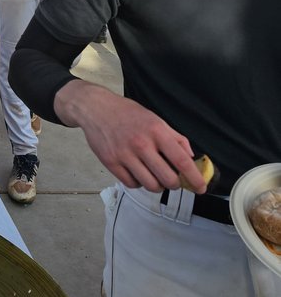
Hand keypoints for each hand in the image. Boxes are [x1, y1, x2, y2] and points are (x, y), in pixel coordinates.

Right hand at [55, 80, 205, 192]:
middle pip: (167, 179)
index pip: (181, 161)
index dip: (194, 178)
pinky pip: (132, 184)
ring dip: (157, 186)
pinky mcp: (111, 162)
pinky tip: (138, 173)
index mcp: (156, 131)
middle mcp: (141, 144)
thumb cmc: (127, 113)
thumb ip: (175, 138)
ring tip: (155, 177)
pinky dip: (138, 183)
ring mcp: (124, 155)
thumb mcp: (155, 119)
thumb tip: (191, 157)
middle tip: (173, 180)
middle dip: (175, 184)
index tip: (200, 187)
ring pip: (150, 185)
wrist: (96, 108)